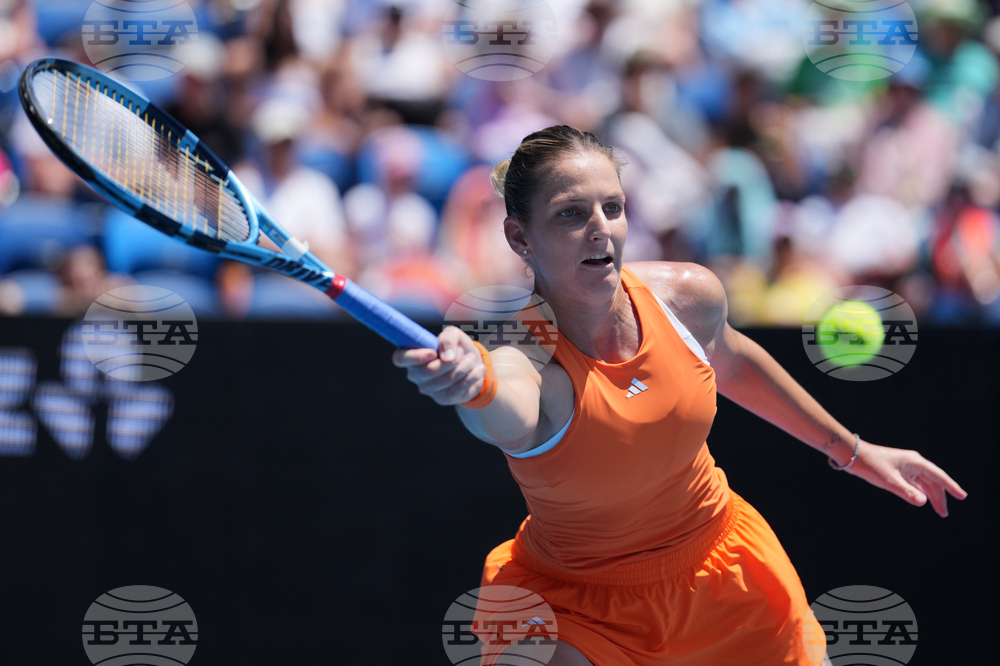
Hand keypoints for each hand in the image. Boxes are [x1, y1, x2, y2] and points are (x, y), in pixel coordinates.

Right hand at [391, 326, 485, 406]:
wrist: (471, 362)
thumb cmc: (456, 346)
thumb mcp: (453, 334)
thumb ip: (448, 338)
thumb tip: (447, 357)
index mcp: (411, 355)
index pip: (400, 358)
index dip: (415, 356)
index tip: (433, 352)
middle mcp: (415, 374)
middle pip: (429, 371)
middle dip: (451, 361)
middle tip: (463, 353)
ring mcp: (428, 389)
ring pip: (445, 381)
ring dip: (463, 368)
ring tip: (473, 359)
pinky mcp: (442, 399)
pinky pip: (456, 392)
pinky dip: (470, 379)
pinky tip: (478, 370)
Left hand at [846, 441, 967, 516]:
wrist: (853, 455)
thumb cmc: (871, 465)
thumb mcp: (889, 481)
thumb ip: (906, 492)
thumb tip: (924, 502)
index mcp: (915, 462)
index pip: (938, 476)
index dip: (951, 487)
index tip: (962, 496)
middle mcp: (913, 463)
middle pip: (933, 481)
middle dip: (940, 497)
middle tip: (944, 513)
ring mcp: (906, 466)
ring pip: (924, 483)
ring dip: (930, 495)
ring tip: (937, 509)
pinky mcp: (898, 470)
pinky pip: (915, 482)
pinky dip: (920, 491)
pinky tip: (922, 499)